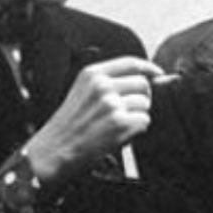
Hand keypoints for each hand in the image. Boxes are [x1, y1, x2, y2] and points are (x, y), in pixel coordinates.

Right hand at [23, 57, 162, 185]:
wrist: (54, 150)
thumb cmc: (69, 125)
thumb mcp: (82, 91)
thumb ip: (110, 81)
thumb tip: (153, 78)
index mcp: (92, 74)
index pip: (130, 63)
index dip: (149, 68)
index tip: (158, 74)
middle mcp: (102, 86)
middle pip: (143, 84)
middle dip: (141, 98)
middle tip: (126, 112)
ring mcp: (111, 104)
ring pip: (145, 104)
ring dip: (138, 116)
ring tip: (117, 125)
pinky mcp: (120, 123)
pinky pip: (144, 121)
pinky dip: (137, 130)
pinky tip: (119, 135)